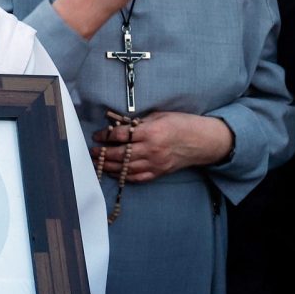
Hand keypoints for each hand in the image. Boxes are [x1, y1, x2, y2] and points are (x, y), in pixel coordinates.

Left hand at [90, 111, 232, 182]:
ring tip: (97, 162)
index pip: (121, 135)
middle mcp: (151, 150)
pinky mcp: (158, 173)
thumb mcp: (159, 116)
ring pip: (125, 168)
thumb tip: (118, 125)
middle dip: (102, 153)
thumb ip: (139, 123)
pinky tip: (113, 172)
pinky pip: (136, 177)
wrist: (202, 141)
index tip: (97, 135)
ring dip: (108, 166)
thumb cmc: (181, 124)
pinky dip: (122, 176)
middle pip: (119, 155)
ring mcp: (155, 164)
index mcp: (151, 132)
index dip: (105, 136)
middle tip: (91, 151)